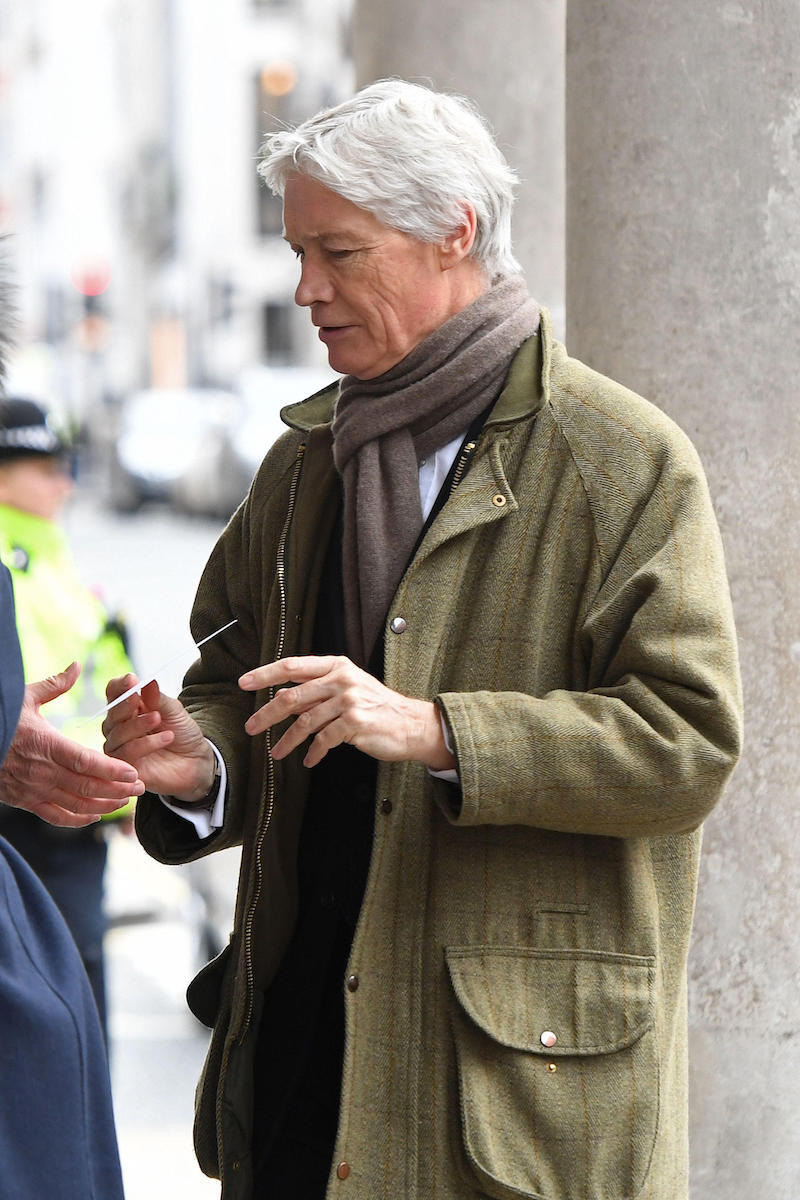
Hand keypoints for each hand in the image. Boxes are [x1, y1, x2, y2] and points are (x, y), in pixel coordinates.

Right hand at [0, 663, 144, 827]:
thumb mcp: (23, 697)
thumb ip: (55, 685)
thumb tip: (77, 666)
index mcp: (46, 744)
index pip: (85, 762)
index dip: (111, 770)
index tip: (133, 772)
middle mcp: (42, 771)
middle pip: (86, 787)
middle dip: (117, 790)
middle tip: (140, 788)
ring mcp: (33, 789)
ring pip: (75, 805)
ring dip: (103, 806)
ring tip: (125, 801)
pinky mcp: (24, 801)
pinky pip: (54, 816)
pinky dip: (77, 820)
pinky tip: (94, 816)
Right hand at [102, 673, 215, 802]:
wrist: (196, 760)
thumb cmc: (181, 732)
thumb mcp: (174, 711)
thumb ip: (158, 699)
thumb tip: (147, 682)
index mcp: (129, 708)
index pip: (114, 692)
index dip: (119, 685)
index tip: (131, 679)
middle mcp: (119, 727)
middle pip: (112, 713)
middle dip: (125, 705)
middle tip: (140, 700)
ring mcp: (120, 747)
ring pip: (117, 734)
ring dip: (138, 725)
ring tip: (158, 718)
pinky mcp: (125, 767)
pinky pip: (126, 754)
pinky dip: (146, 744)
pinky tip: (166, 738)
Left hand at [239, 655, 454, 770]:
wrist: (412, 725)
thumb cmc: (377, 708)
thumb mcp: (349, 688)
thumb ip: (319, 690)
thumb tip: (283, 697)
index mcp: (337, 666)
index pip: (293, 665)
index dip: (266, 674)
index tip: (244, 683)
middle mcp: (341, 679)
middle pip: (292, 696)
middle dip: (267, 714)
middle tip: (251, 728)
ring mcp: (349, 701)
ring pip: (305, 722)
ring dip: (287, 741)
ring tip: (277, 753)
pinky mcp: (355, 723)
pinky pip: (323, 740)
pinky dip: (313, 753)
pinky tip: (309, 760)